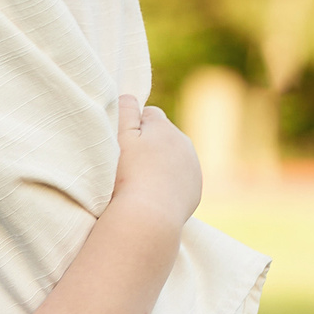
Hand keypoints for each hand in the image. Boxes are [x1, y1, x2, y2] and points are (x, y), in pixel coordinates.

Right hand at [109, 94, 200, 226]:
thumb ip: (124, 110)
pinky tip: (153, 196)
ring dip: (160, 164)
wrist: (147, 218)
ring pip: (174, 158)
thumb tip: (130, 96)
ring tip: (140, 182)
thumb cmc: (126, 177)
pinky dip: (169, 184)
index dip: (133, 127)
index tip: (121, 145)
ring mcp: (192, 167)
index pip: (149, 114)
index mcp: (165, 128)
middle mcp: (183, 143)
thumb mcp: (118, 137)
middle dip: (149, 145)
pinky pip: (181, 179)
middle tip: (128, 165)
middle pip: (164, 136)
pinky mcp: (194, 190)